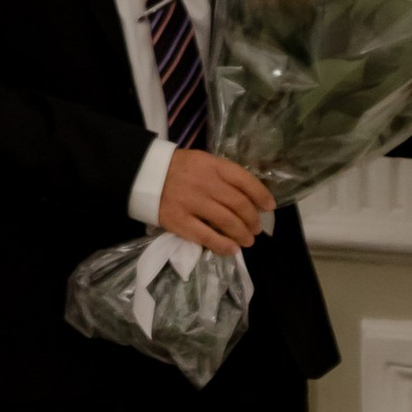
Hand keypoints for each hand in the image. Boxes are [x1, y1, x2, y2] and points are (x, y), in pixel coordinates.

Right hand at [156, 147, 273, 254]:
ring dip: (242, 234)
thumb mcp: (202, 161)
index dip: (261, 195)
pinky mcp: (179, 221)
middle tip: (256, 228)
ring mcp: (191, 203)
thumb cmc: (177, 168)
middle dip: (252, 219)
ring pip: (227, 222)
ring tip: (247, 241)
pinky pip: (206, 236)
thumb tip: (249, 196)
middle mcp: (205, 183)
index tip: (269, 206)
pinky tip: (231, 249)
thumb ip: (223, 175)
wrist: (142, 174)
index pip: (244, 180)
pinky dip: (223, 245)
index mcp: (212, 166)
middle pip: (239, 204)